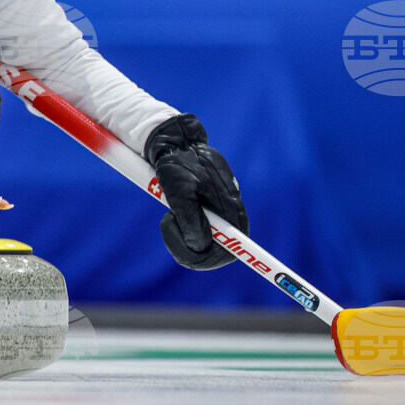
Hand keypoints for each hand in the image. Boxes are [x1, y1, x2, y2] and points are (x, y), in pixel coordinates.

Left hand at [145, 114, 248, 269]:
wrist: (174, 146)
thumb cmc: (177, 164)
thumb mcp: (179, 188)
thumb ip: (190, 217)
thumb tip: (199, 246)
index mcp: (230, 208)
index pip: (236, 247)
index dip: (218, 259)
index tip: (196, 258)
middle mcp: (229, 215)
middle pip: (217, 253)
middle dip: (189, 248)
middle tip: (167, 223)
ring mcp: (218, 217)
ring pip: (202, 248)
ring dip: (181, 239)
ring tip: (169, 215)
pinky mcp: (206, 216)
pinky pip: (195, 238)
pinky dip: (180, 233)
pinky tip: (171, 215)